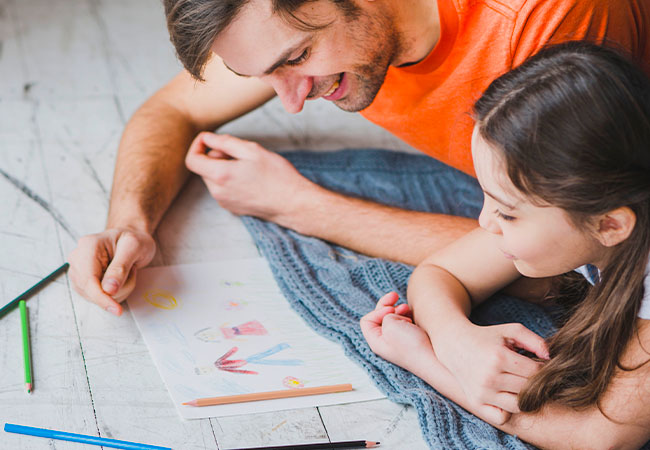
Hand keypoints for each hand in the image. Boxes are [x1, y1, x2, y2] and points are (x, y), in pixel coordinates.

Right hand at [68, 228, 155, 314]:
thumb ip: (121, 267)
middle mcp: (78, 258)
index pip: (88, 280)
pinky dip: (114, 293)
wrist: (130, 238)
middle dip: (116, 290)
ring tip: (127, 272)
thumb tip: (108, 289)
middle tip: (132, 271)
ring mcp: (79, 270)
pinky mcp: (83, 281)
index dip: (101, 298)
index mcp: (88, 246)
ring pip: (95, 297)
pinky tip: (121, 279)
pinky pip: (98, 297)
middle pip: (91, 291)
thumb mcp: (134, 247)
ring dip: (117, 291)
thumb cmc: (133, 239)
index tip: (116, 309)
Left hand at [185, 132, 317, 223]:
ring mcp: (225, 202)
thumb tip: (207, 138)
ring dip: (225, 168)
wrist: (293, 203)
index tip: (209, 139)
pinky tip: (251, 179)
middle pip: (204, 168)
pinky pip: (224, 189)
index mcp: (221, 175)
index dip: (197, 145)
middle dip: (216, 156)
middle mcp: (218, 192)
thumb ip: (225, 143)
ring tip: (249, 166)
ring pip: (214, 178)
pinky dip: (231, 180)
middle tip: (241, 152)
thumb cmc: (277, 176)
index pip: (192, 160)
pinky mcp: (233, 208)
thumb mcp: (252, 150)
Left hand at [360, 292, 434, 371]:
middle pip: (379, 317)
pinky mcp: (411, 338)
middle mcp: (386, 342)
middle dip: (388, 306)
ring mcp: (399, 340)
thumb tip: (392, 315)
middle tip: (396, 299)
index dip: (377, 310)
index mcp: (376, 342)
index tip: (391, 310)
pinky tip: (412, 315)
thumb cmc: (412, 345)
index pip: (367, 321)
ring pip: (393, 318)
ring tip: (406, 309)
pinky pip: (405, 321)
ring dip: (399, 310)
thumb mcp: (390, 325)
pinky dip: (407, 315)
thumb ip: (385, 315)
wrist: (435, 358)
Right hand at [435, 321, 548, 418]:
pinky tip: (505, 395)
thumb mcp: (510, 330)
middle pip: (527, 389)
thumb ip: (534, 341)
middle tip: (526, 373)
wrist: (454, 344)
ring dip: (521, 396)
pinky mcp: (476, 402)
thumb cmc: (486, 337)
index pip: (534, 373)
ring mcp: (482, 392)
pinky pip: (502, 417)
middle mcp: (489, 377)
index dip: (540, 369)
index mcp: (499, 357)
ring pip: (518, 405)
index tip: (536, 365)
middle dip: (532, 382)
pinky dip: (507, 410)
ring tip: (516, 384)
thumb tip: (551, 358)